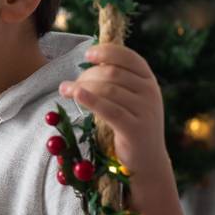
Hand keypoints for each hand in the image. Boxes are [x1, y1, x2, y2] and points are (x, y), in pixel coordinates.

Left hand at [58, 43, 169, 180]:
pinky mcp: (135, 129)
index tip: (87, 54)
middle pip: (113, 73)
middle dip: (87, 75)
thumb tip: (90, 61)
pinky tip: (76, 95)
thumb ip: (117, 81)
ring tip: (64, 90)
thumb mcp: (130, 99)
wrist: (147, 161)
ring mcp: (145, 111)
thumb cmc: (131, 125)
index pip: (129, 58)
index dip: (107, 52)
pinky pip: (109, 110)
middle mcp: (150, 93)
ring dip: (81, 87)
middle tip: (69, 84)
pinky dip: (90, 100)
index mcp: (149, 81)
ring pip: (108, 90)